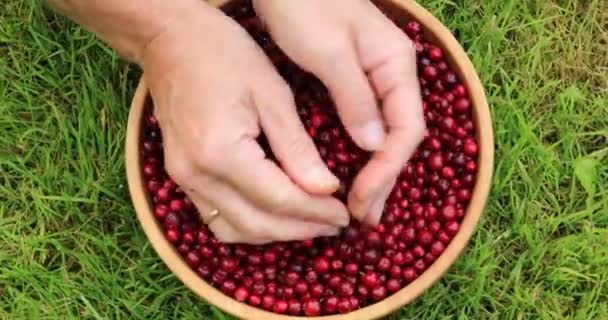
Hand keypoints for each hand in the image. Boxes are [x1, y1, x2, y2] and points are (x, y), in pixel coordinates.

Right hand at [142, 3, 348, 243]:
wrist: (170, 40)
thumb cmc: (225, 55)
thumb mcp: (272, 94)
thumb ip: (297, 148)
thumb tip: (325, 189)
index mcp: (221, 152)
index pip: (278, 199)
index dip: (316, 212)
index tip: (343, 214)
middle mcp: (196, 175)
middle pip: (255, 223)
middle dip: (300, 229)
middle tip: (335, 224)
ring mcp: (183, 179)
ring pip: (233, 230)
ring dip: (274, 234)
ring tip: (310, 224)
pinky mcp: (179, 177)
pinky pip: (216, 218)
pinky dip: (249, 224)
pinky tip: (274, 216)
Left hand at [253, 0, 424, 225]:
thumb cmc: (304, 4)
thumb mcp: (328, 51)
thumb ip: (355, 97)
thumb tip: (374, 146)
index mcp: (395, 65)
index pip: (407, 130)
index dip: (386, 169)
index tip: (361, 199)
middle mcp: (392, 74)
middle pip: (400, 137)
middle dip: (383, 179)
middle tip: (364, 218)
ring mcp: (375, 78)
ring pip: (385, 134)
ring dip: (376, 172)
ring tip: (363, 208)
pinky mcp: (354, 81)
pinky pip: (367, 125)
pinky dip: (362, 154)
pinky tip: (353, 172)